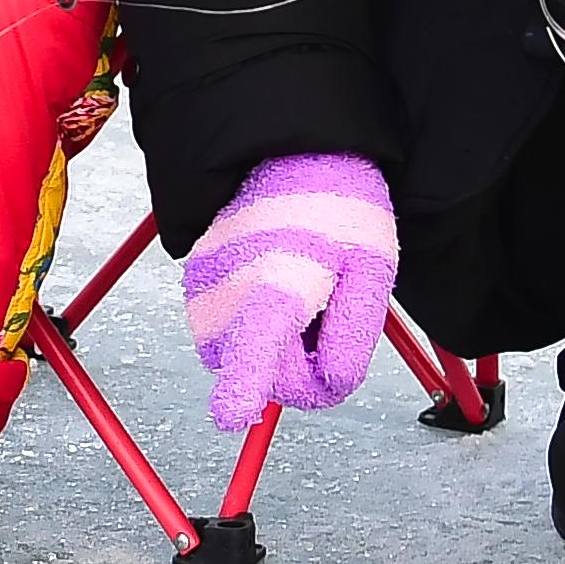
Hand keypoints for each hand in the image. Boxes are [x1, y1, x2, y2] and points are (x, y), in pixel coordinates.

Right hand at [179, 151, 400, 431]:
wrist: (289, 147)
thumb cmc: (338, 205)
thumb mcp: (372, 270)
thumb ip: (353, 337)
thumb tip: (328, 385)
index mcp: (281, 281)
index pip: (258, 342)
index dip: (244, 386)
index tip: (229, 415)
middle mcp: (230, 285)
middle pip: (260, 373)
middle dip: (296, 368)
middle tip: (323, 317)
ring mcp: (203, 285)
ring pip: (235, 357)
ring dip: (269, 348)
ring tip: (296, 294)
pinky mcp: (192, 280)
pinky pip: (221, 334)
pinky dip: (246, 327)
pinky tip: (270, 286)